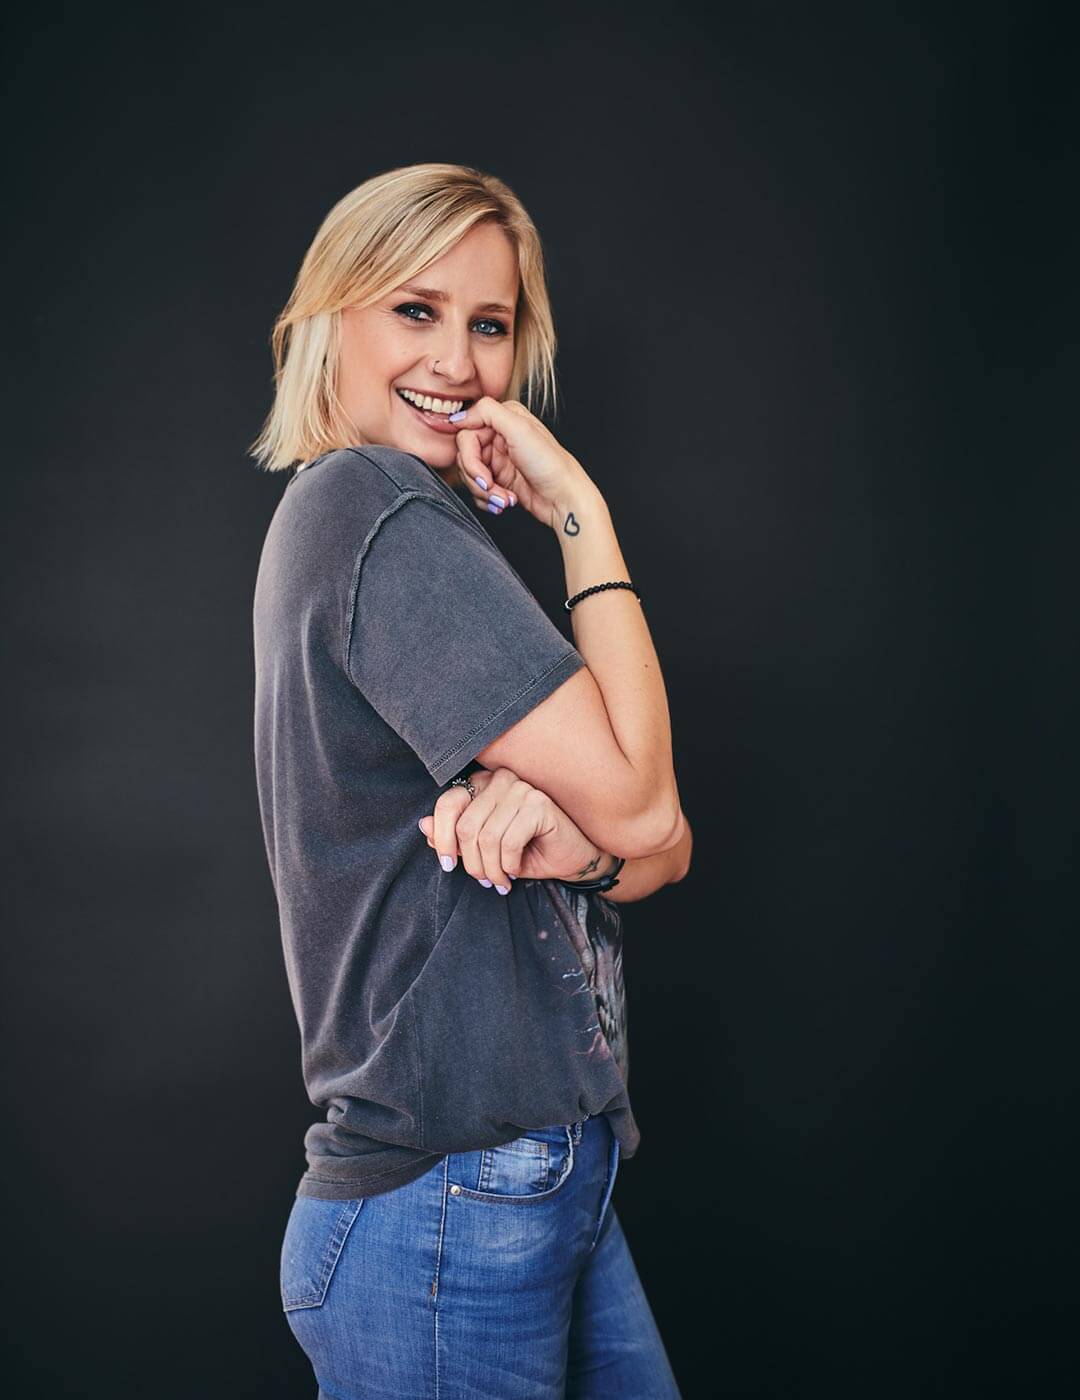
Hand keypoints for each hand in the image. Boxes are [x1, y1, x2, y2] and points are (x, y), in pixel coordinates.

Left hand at [417, 766, 607, 890]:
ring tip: (500, 881)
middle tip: (484, 880)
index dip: (442, 838)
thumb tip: (424, 827)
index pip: (447, 803)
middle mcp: (500, 780)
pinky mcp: (538, 803)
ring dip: (491, 869)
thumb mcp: (484, 848)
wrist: (570, 858)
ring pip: (486, 837)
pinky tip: (516, 869)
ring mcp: (521, 789)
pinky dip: (509, 864)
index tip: (448, 865)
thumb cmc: (527, 851)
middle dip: (471, 863)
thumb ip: (454, 836)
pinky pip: (509, 841)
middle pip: (466, 826)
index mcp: (482, 784)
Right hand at [450, 397, 596, 530]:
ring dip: (485, 492)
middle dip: (477, 477)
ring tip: (504, 498)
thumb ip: (488, 412)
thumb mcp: (520, 429)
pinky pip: (478, 490)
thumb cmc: (551, 465)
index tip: (481, 472)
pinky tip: (506, 502)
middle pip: (465, 456)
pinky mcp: (500, 480)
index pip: (466, 433)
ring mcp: (499, 459)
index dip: (470, 456)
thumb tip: (458, 417)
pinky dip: (488, 500)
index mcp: (504, 418)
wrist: (565, 499)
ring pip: (470, 475)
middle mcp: (499, 436)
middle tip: (492, 487)